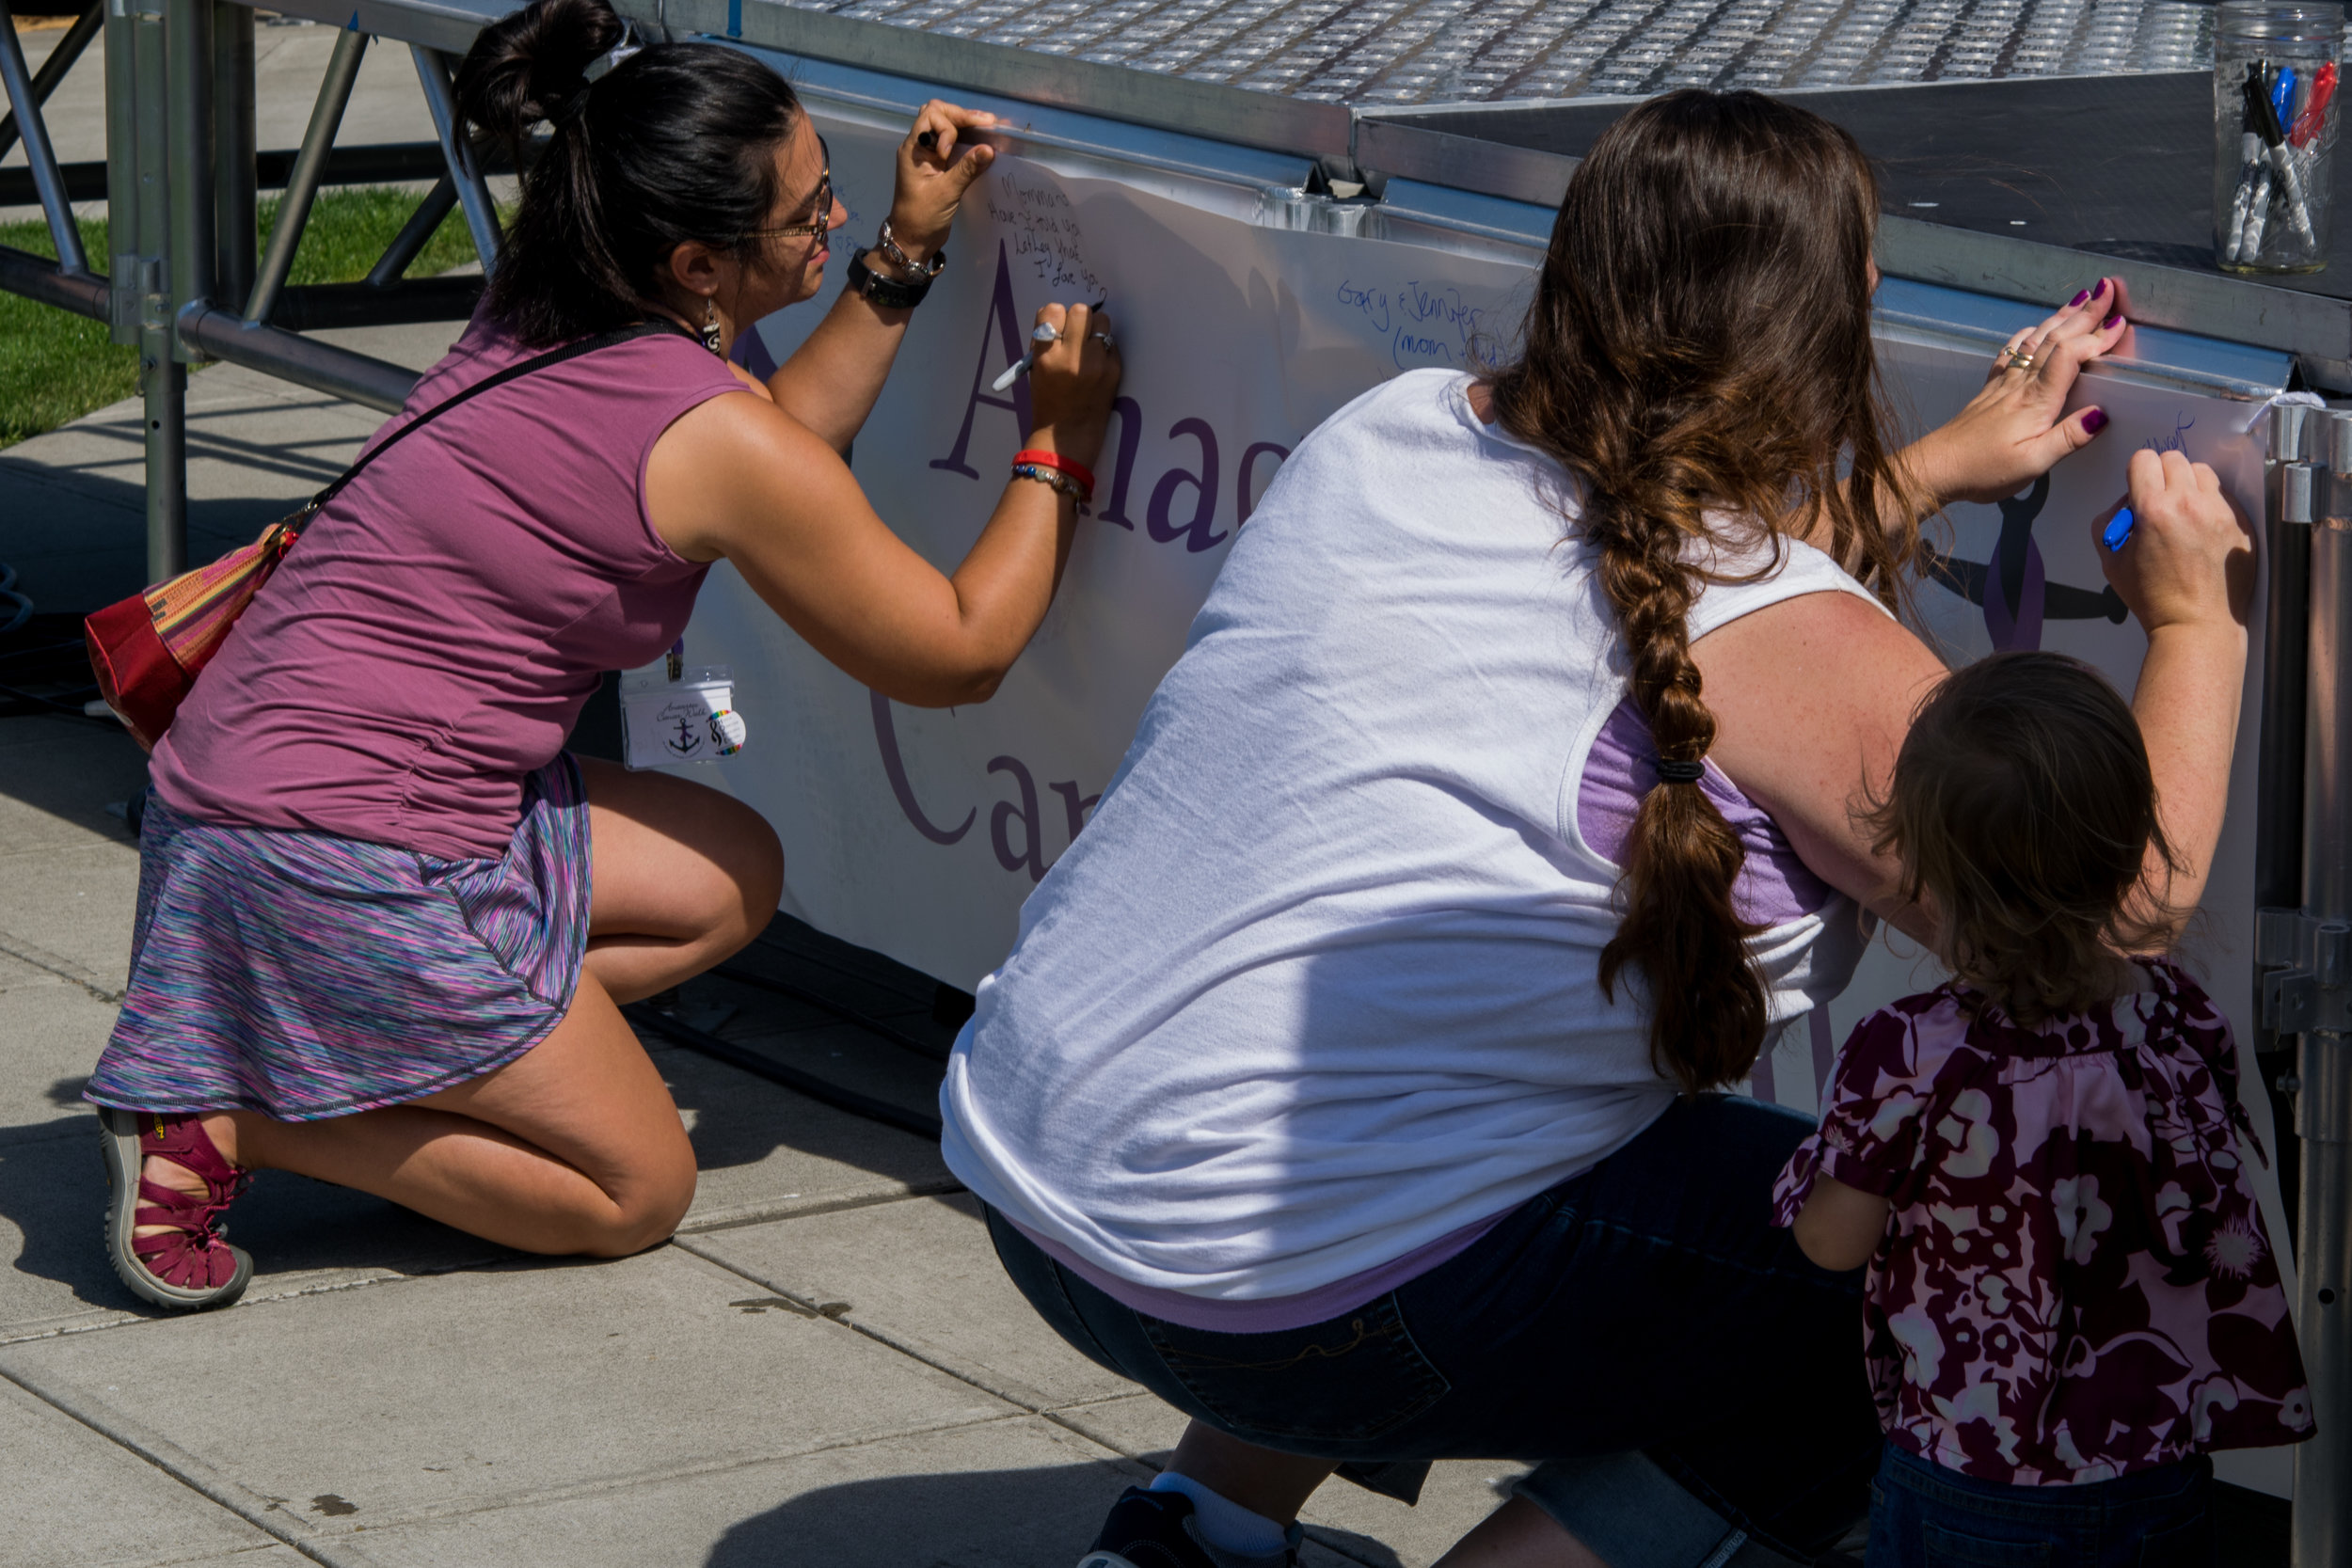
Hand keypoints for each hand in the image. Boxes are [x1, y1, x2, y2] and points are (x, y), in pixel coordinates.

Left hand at [885, 101, 997, 263]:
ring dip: (965, 125)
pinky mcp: (938, 166)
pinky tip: (982, 144)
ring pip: (945, 126)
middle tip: (987, 123)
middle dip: (961, 116)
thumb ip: (967, 169)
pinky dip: (966, 140)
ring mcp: (928, 156)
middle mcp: (919, 147)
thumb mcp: (946, 193)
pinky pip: (952, 143)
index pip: (931, 116)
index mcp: (913, 149)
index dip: (948, 126)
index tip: (952, 151)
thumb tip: (989, 149)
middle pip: (938, 114)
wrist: (912, 240)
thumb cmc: (922, 217)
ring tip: (988, 128)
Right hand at [1019, 302, 1121, 469]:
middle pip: (1081, 311)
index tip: (1058, 327)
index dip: (1055, 317)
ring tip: (1089, 348)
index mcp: (1046, 356)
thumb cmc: (1048, 402)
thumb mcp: (1036, 369)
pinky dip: (1105, 350)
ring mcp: (1096, 363)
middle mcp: (1071, 356)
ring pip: (1102, 321)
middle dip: (1078, 320)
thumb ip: (1046, 342)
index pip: (1052, 311)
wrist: (1068, 436)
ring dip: (1095, 330)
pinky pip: (1112, 344)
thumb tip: (1060, 319)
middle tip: (1077, 334)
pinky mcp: (1114, 370)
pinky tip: (1097, 366)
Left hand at [1902, 277, 2129, 507]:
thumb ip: (2068, 438)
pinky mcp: (1990, 390)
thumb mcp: (2032, 464)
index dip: (2095, 337)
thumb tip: (2101, 414)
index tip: (2120, 322)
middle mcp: (2020, 385)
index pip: (2070, 356)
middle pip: (2056, 339)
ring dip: (2060, 317)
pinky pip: (2011, 353)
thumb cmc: (1982, 471)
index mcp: (2036, 401)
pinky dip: (2026, 335)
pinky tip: (2032, 328)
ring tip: (2081, 298)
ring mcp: (2003, 384)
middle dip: (2085, 313)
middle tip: (2108, 288)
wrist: (1935, 469)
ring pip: (2036, 341)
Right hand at [2099, 448, 2254, 636]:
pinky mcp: (2241, 523)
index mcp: (2153, 510)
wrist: (2196, 623)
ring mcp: (2220, 512)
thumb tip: (2126, 504)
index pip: (2144, 459)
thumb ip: (2109, 522)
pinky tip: (2201, 529)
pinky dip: (2209, 504)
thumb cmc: (2155, 598)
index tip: (2139, 488)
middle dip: (2162, 476)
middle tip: (2159, 501)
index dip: (2137, 473)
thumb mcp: (2111, 561)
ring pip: (2202, 471)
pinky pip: (2223, 495)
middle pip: (2174, 459)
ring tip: (2183, 512)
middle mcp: (2189, 504)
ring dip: (2189, 484)